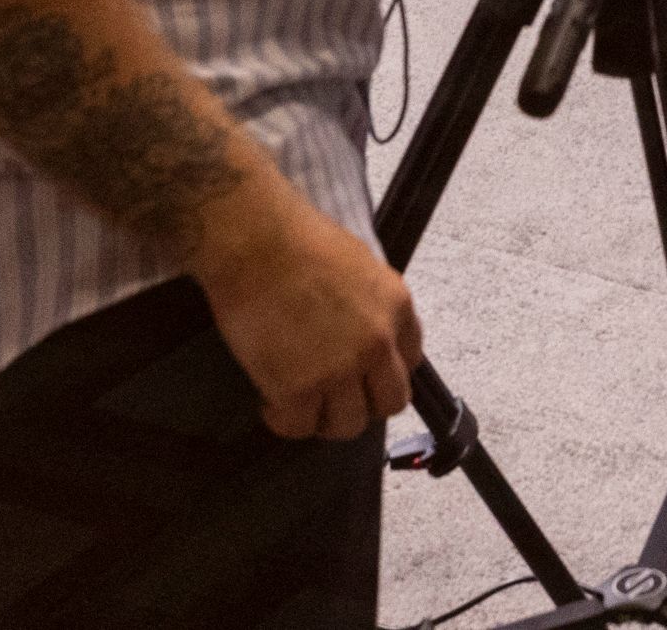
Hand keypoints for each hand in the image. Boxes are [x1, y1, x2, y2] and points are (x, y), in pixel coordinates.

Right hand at [192, 178, 422, 439]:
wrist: (255, 242)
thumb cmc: (297, 239)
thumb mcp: (359, 264)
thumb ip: (371, 304)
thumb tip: (361, 329)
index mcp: (397, 307)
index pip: (410, 361)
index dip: (383, 372)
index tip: (364, 375)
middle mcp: (377, 343)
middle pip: (389, 402)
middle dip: (364, 404)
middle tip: (336, 398)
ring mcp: (340, 370)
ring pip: (348, 424)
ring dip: (325, 419)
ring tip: (303, 405)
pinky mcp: (298, 389)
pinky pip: (299, 426)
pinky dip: (284, 421)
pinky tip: (271, 404)